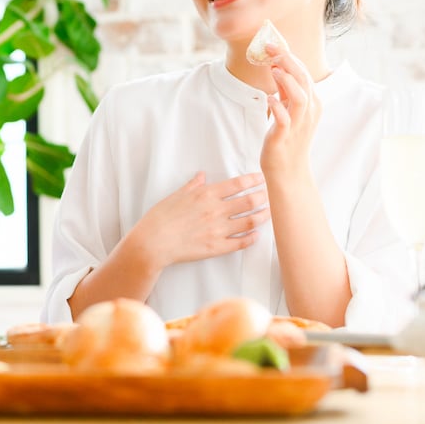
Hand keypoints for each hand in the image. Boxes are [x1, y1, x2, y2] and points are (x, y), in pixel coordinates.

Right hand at [129, 172, 269, 270]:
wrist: (152, 242)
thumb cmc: (160, 217)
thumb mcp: (177, 195)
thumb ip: (193, 185)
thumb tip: (202, 176)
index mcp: (206, 194)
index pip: (237, 185)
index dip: (253, 180)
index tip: (262, 178)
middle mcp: (216, 210)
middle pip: (249, 201)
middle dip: (263, 196)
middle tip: (272, 194)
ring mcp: (218, 230)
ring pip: (249, 221)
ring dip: (263, 216)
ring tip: (270, 212)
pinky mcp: (216, 247)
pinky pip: (240, 242)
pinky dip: (251, 238)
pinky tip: (256, 235)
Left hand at [260, 44, 321, 177]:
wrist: (288, 171)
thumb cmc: (288, 138)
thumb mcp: (288, 109)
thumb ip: (285, 90)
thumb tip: (277, 66)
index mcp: (312, 103)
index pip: (305, 74)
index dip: (290, 57)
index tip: (273, 45)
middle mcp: (309, 113)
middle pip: (304, 81)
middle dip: (289, 62)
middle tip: (272, 49)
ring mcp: (298, 125)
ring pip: (300, 99)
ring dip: (287, 82)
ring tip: (274, 70)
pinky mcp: (285, 137)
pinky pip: (285, 120)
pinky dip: (278, 107)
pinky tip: (269, 98)